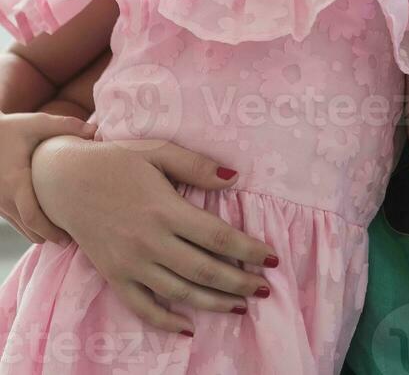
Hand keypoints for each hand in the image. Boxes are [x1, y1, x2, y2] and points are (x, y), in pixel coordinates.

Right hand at [0, 112, 94, 243]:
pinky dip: (30, 224)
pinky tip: (47, 220)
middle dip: (49, 236)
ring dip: (40, 231)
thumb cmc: (11, 128)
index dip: (51, 231)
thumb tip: (95, 132)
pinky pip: (15, 221)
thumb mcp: (36, 123)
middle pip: (28, 229)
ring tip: (63, 231)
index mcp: (16, 182)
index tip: (69, 238)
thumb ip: (65, 126)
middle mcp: (4, 197)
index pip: (32, 217)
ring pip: (21, 228)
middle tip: (72, 239)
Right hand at [31, 136, 279, 335]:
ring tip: (241, 305)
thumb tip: (235, 178)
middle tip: (265, 288)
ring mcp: (130, 263)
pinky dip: (166, 322)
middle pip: (204, 271)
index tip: (272, 258)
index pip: (217, 236)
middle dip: (239, 282)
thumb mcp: (156, 152)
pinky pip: (143, 307)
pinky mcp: (114, 276)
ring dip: (214, 303)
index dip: (248, 249)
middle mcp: (149, 241)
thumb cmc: (116, 161)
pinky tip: (189, 327)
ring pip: (180, 293)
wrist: (64, 180)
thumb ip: (196, 165)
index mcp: (164, 209)